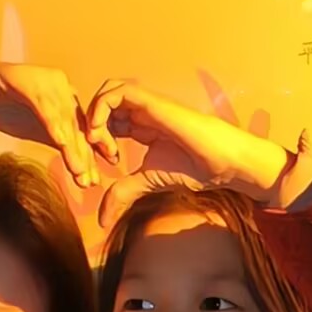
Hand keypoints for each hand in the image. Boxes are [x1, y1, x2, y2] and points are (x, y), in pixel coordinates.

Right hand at [0, 57, 97, 186]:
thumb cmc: (3, 107)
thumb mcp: (36, 130)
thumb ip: (58, 143)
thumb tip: (81, 169)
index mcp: (66, 97)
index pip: (82, 130)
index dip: (91, 154)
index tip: (96, 179)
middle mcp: (61, 86)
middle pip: (77, 126)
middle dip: (84, 155)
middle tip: (90, 181)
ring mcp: (45, 81)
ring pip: (63, 118)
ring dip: (72, 146)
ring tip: (78, 170)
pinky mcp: (26, 79)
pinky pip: (43, 105)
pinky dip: (52, 124)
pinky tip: (60, 142)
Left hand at [85, 80, 289, 226]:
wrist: (222, 163)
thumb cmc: (193, 169)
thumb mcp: (146, 182)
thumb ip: (122, 194)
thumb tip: (101, 221)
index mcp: (142, 126)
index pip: (107, 120)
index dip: (96, 138)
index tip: (107, 162)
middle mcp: (142, 112)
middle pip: (103, 102)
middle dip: (89, 124)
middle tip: (95, 150)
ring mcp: (146, 104)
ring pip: (107, 91)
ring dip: (93, 113)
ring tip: (96, 140)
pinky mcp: (151, 102)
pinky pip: (117, 91)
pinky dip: (100, 108)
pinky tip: (102, 133)